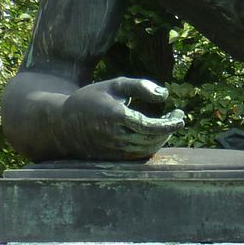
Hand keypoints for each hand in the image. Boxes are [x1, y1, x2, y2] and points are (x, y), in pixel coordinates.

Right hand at [60, 77, 185, 160]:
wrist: (62, 125)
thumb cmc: (90, 100)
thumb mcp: (113, 85)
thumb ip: (139, 86)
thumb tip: (164, 95)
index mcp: (116, 116)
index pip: (151, 126)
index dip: (170, 123)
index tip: (181, 115)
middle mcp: (116, 136)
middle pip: (152, 139)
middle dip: (169, 129)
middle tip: (177, 116)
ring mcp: (114, 150)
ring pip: (148, 149)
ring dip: (162, 138)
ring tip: (167, 124)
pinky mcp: (113, 159)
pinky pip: (139, 155)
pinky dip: (151, 146)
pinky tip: (154, 134)